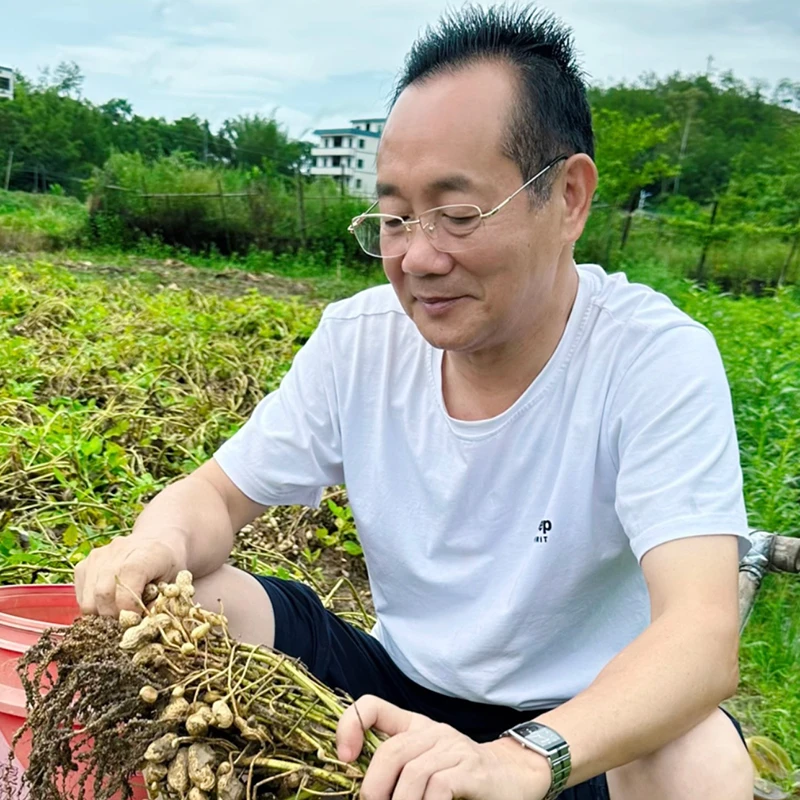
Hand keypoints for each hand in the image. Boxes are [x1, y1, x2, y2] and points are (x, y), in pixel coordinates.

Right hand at [74, 533, 186, 616]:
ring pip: (88, 600)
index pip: (125, 588)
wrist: (158, 541)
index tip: (137, 621)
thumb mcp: (176, 584)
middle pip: (102, 595)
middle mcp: (116, 552)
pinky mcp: (83, 565)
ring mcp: (96, 557)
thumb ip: (161, 604)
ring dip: (102, 616)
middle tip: (127, 623)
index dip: (129, 611)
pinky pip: (81, 597)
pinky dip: (93, 608)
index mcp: (144, 554)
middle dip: (114, 618)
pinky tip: (110, 604)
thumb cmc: (168, 566)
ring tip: (119, 614)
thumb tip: (142, 626)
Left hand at [336, 695, 551, 799]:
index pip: (372, 707)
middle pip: (391, 751)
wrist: (515, 775)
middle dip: (374, 786)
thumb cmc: (461, 776)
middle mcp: (432, 732)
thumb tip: (361, 789)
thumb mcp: (425, 765)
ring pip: (413, 773)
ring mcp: (453, 749)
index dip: (350, 725)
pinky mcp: (472, 770)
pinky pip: (439, 787)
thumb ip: (397, 767)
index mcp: (413, 726)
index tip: (344, 758)